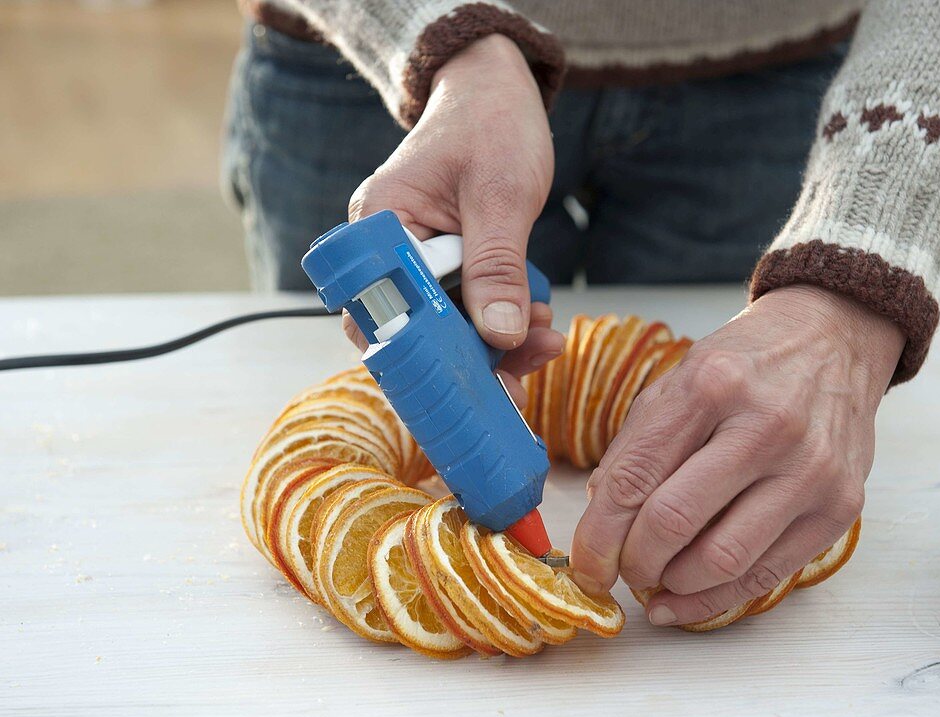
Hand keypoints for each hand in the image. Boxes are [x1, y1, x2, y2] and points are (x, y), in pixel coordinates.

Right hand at [343, 34, 561, 403]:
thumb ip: (497, 267)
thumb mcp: (502, 196)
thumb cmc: (492, 126)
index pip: (382, 312)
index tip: (469, 385)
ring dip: (497, 343)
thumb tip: (499, 335)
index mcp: (380, 226)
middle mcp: (386, 251)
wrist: (497, 95)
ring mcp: (417, 261)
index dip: (421, 357)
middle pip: (415, 330)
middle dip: (472, 359)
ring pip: (448, 327)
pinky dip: (502, 321)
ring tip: (545, 339)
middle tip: (523, 383)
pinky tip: (538, 321)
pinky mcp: (446, 267)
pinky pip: (467, 309)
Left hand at [569, 285, 904, 625]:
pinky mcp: (840, 507)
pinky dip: (714, 602)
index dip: (597, 537)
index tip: (586, 566)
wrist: (834, 341)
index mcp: (711, 385)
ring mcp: (809, 469)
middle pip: (672, 524)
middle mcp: (766, 426)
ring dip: (672, 586)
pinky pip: (767, 577)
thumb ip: (637, 445)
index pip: (634, 479)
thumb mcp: (680, 378)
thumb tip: (601, 520)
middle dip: (632, 563)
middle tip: (622, 569)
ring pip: (720, 562)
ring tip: (657, 579)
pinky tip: (685, 601)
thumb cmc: (747, 364)